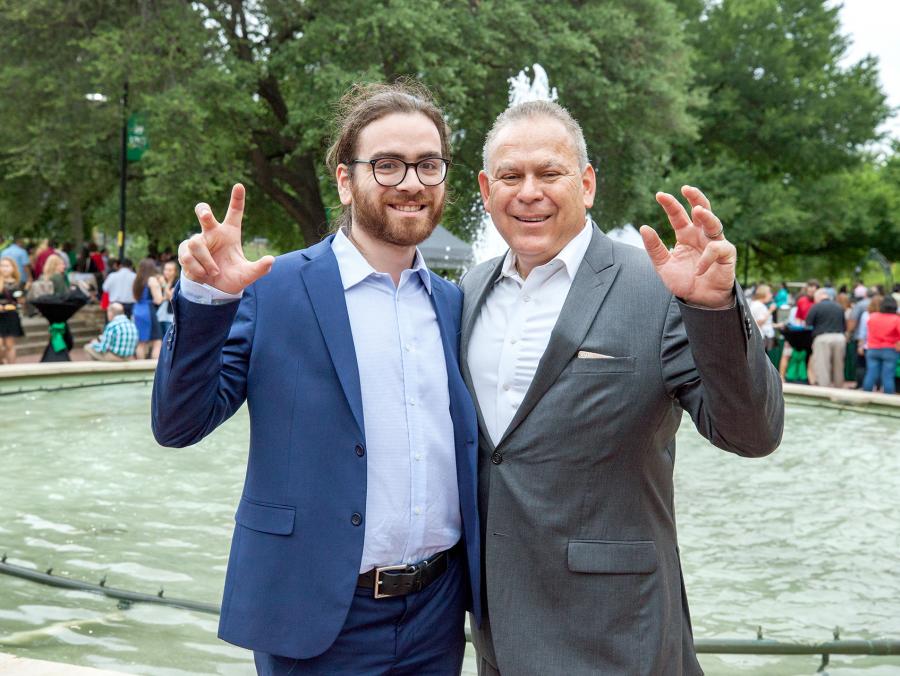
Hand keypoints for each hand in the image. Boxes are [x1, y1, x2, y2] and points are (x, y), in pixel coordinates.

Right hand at [179, 183, 273, 293]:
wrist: (215, 291)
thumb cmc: (233, 277)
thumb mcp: (248, 274)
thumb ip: (260, 268)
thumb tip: (271, 260)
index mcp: (230, 233)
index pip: (234, 213)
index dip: (236, 199)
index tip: (239, 186)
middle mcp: (213, 233)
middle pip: (204, 213)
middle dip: (203, 211)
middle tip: (206, 215)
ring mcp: (198, 241)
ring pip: (196, 243)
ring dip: (206, 261)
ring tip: (213, 272)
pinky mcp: (185, 251)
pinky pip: (187, 256)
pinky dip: (196, 268)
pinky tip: (203, 275)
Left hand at [640, 186, 735, 308]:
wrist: (699, 300)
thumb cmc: (683, 281)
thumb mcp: (663, 265)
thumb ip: (654, 248)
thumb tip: (644, 227)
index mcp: (685, 234)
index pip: (678, 215)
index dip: (670, 204)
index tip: (659, 195)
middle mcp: (701, 235)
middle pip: (702, 209)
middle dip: (695, 197)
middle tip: (686, 188)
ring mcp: (715, 242)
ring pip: (714, 222)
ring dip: (707, 216)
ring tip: (698, 210)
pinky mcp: (726, 254)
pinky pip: (717, 248)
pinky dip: (707, 257)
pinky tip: (698, 270)